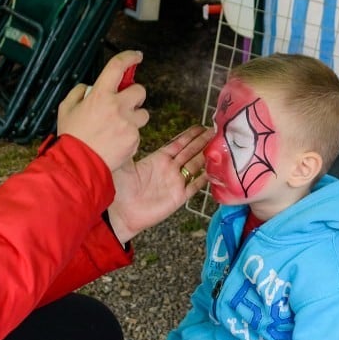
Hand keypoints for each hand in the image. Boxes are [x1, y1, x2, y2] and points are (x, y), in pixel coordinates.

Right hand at [55, 51, 149, 170]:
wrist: (78, 165)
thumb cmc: (71, 137)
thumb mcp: (66, 108)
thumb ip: (79, 92)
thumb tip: (90, 87)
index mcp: (100, 95)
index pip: (118, 67)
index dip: (129, 57)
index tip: (136, 56)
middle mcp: (118, 107)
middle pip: (140, 90)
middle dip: (134, 95)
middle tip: (124, 104)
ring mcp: (128, 124)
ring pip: (143, 113)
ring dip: (134, 117)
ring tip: (118, 127)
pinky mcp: (135, 140)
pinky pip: (138, 133)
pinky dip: (130, 136)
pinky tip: (116, 142)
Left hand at [106, 124, 211, 243]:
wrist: (119, 213)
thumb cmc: (118, 188)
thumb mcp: (124, 162)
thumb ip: (131, 146)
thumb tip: (132, 129)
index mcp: (157, 159)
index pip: (178, 143)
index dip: (189, 135)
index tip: (200, 126)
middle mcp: (169, 169)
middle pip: (190, 152)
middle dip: (202, 141)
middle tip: (215, 131)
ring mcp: (175, 183)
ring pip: (195, 165)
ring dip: (207, 156)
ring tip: (220, 146)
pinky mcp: (178, 197)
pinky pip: (195, 186)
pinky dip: (205, 178)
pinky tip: (215, 170)